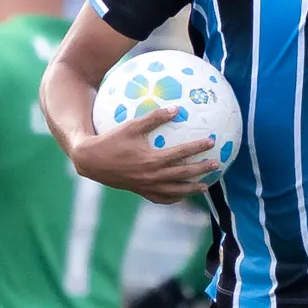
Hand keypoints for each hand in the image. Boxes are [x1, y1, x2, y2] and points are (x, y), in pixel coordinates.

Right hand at [68, 107, 220, 201]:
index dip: (198, 147)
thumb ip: (154, 117)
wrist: (91, 161)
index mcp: (152, 159)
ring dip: (191, 189)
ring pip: (175, 191)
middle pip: (183, 174)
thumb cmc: (111, 140)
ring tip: (205, 187)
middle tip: (216, 164)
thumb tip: (177, 109)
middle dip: (201, 170)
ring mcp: (146, 186)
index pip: (181, 153)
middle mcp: (152, 176)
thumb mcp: (131, 126)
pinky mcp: (140, 191)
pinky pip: (160, 198)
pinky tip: (180, 195)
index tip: (212, 141)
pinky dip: (173, 198)